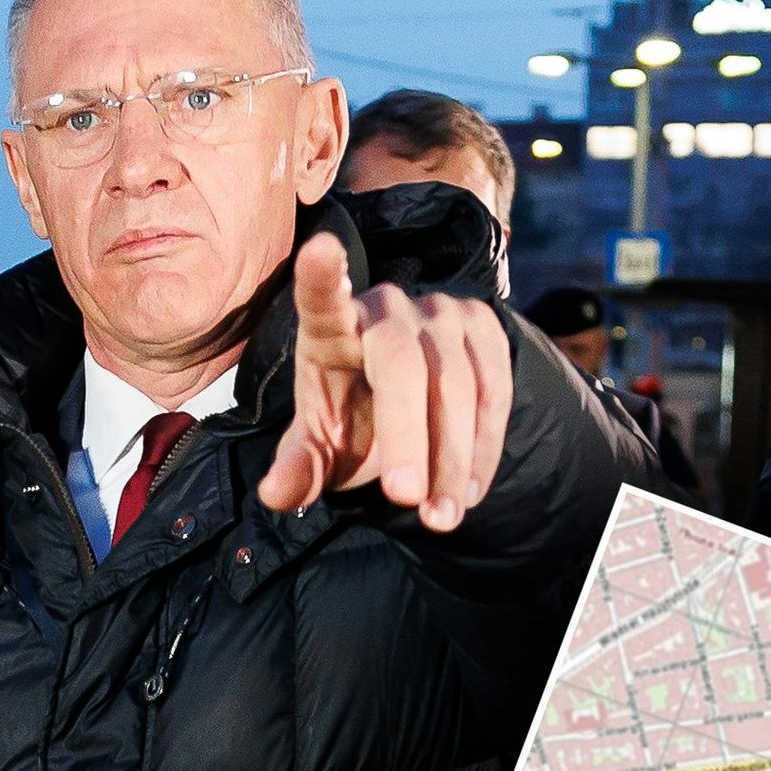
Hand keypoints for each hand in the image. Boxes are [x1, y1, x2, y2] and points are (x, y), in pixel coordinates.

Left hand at [254, 231, 511, 532]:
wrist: (408, 411)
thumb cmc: (350, 422)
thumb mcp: (318, 450)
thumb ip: (299, 469)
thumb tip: (275, 494)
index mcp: (331, 329)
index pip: (322, 298)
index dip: (323, 277)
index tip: (321, 250)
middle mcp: (386, 309)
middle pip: (402, 363)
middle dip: (406, 437)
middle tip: (403, 500)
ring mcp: (440, 312)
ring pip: (458, 382)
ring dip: (454, 458)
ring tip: (440, 520)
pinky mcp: (483, 328)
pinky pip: (495, 388)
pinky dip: (485, 446)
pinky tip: (467, 492)